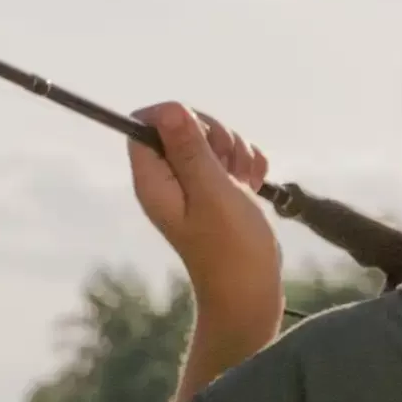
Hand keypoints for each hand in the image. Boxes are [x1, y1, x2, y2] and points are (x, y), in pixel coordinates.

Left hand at [127, 101, 283, 325]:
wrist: (252, 293)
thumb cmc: (232, 250)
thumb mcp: (212, 193)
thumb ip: (190, 150)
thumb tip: (169, 109)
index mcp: (154, 179)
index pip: (147, 123)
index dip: (177, 119)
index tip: (205, 139)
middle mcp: (169, 179)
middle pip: (183, 125)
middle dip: (215, 136)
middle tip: (228, 168)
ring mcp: (194, 185)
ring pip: (213, 140)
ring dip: (236, 153)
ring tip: (244, 185)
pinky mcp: (219, 191)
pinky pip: (232, 159)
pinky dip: (247, 166)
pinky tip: (254, 187)